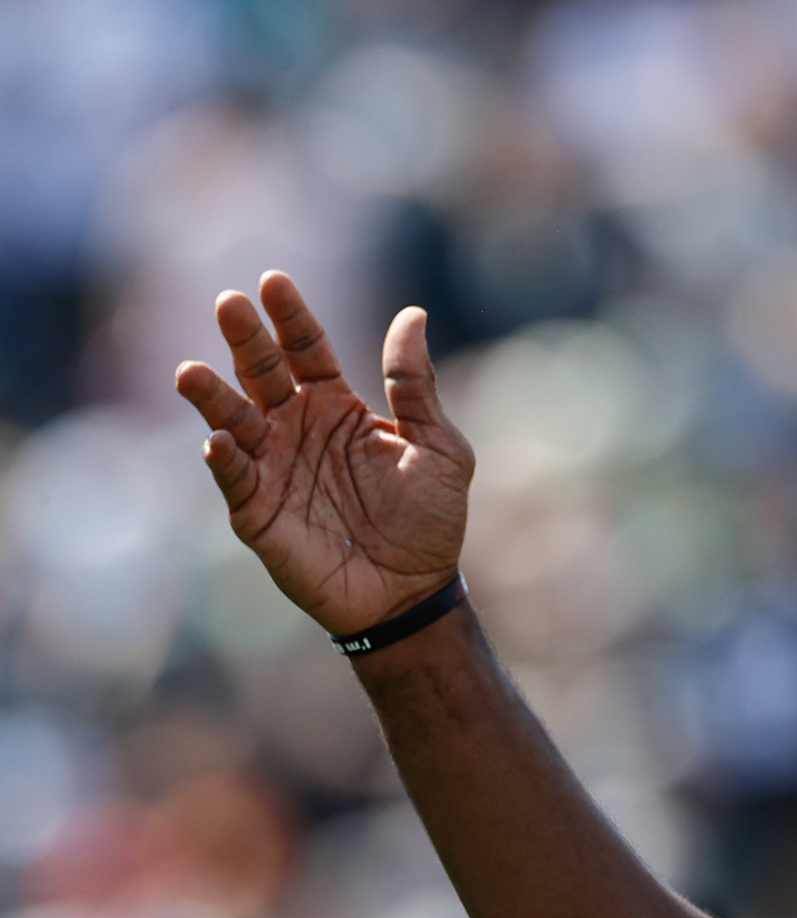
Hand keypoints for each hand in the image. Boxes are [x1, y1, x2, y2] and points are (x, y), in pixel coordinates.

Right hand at [174, 272, 473, 637]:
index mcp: (337, 406)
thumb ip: (416, 386)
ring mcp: (272, 467)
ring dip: (212, 398)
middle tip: (227, 303)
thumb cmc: (430, 519)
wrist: (414, 590)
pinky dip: (223, 461)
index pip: (306, 350)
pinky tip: (218, 442)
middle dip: (244, 339)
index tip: (273, 281)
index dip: (290, 317)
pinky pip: (234, 480)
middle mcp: (296, 428)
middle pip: (262, 373)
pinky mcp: (257, 511)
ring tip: (191, 373)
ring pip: (233, 421)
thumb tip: (413, 314)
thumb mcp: (438, 448)